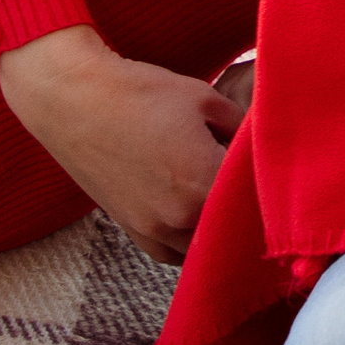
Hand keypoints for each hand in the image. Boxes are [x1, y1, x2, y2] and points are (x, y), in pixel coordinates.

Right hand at [0, 26, 243, 265]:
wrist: (73, 99)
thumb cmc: (138, 92)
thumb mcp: (204, 97)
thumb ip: (240, 126)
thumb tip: (259, 140)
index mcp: (203, 182)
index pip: (255, 196)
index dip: (267, 179)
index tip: (271, 168)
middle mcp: (180, 216)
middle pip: (232, 226)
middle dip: (244, 205)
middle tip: (250, 182)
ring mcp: (153, 228)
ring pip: (204, 246)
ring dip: (216, 227)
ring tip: (222, 198)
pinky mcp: (132, 230)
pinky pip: (172, 253)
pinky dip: (188, 241)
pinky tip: (194, 217)